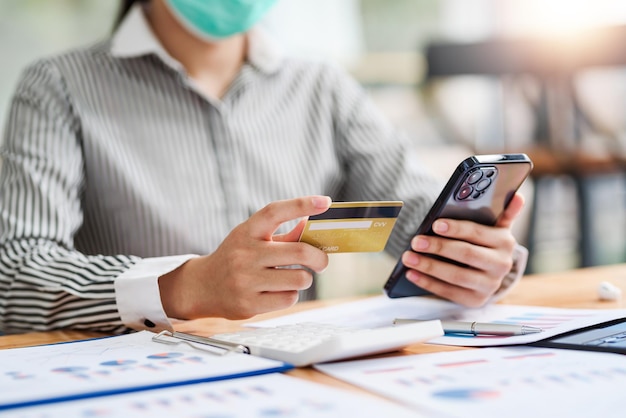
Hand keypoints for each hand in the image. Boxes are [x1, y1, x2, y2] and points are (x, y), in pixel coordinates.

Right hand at [159, 196, 330, 319]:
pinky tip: (276, 292)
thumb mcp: (253, 239)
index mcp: (247, 232)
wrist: (202, 286)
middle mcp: (245, 254)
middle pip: (300, 252)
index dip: (302, 204)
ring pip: (299, 279)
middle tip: (321, 262)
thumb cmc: (235, 258)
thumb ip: (284, 234)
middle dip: (320, 258)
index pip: (275, 211)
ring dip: (303, 279)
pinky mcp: (249, 304)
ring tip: (293, 278)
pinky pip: (289, 299)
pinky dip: (290, 295)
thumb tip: (312, 225)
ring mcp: (246, 280)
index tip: (324, 202)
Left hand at [401, 193, 524, 306]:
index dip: (456, 229)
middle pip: (466, 254)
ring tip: (408, 257)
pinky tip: (412, 274)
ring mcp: (489, 285)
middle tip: (416, 241)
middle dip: (438, 247)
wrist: (491, 272)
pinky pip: (449, 292)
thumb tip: (518, 197)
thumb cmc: (485, 242)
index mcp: (505, 242)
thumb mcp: (495, 226)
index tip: (435, 224)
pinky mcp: (476, 300)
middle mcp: (501, 265)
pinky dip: (427, 283)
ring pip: (456, 275)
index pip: (477, 233)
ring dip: (429, 266)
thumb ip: (504, 211)